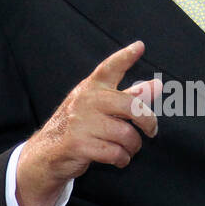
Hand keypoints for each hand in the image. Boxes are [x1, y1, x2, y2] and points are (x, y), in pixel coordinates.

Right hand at [15, 41, 160, 205]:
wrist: (47, 152)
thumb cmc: (81, 125)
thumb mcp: (101, 107)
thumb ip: (129, 96)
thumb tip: (157, 85)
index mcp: (91, 88)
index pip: (109, 68)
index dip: (125, 56)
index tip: (139, 47)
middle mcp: (86, 100)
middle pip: (131, 106)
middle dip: (148, 122)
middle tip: (152, 131)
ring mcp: (81, 122)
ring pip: (126, 134)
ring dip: (133, 147)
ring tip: (128, 148)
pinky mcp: (79, 144)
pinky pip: (115, 153)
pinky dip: (122, 159)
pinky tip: (119, 159)